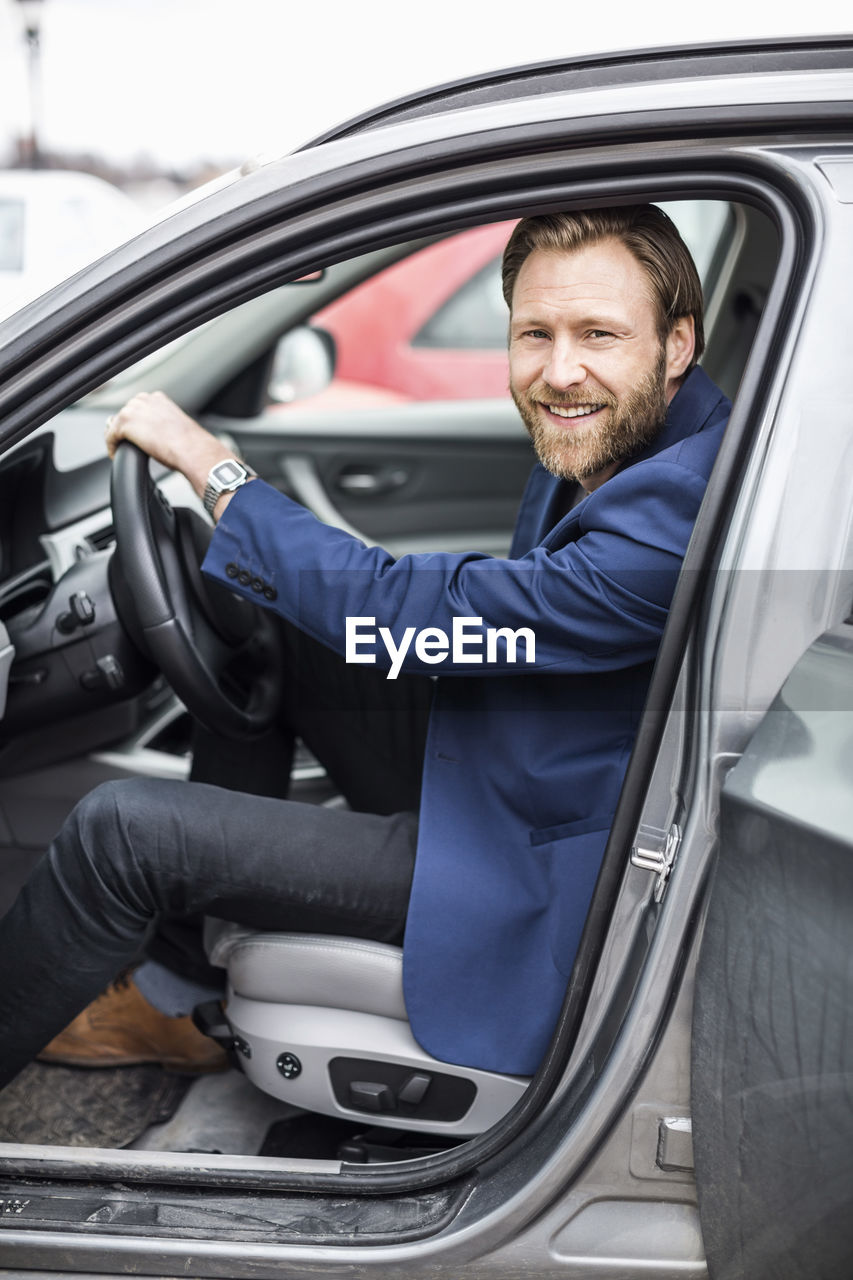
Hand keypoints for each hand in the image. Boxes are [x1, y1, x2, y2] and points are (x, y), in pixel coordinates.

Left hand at [105, 391, 234, 506]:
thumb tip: (161, 435)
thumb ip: (164, 424)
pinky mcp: (126, 424)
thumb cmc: (191, 444)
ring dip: (116, 437)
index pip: (138, 406)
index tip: (136, 434)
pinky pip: (110, 435)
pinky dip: (112, 446)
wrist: (193, 450)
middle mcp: (146, 400)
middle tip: (125, 443)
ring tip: (119, 449)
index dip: (135, 422)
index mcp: (159, 399)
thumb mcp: (176, 427)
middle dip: (124, 428)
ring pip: (115, 423)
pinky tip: (116, 454)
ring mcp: (134, 410)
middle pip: (125, 413)